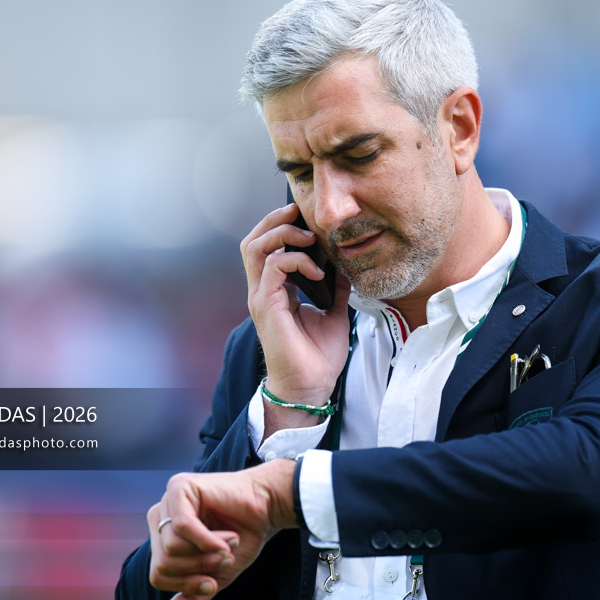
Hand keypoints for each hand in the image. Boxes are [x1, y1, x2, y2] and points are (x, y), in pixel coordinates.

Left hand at [148, 459, 296, 599]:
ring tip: (229, 543)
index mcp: (162, 537)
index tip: (214, 581)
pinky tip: (229, 538)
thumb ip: (192, 594)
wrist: (268, 509)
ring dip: (207, 553)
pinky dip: (207, 540)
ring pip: (171, 547)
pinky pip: (182, 526)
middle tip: (224, 558)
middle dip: (198, 569)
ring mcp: (167, 500)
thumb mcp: (214, 575)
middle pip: (162, 563)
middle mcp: (160, 517)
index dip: (187, 584)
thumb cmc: (243, 537)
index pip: (157, 575)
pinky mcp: (179, 487)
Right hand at [240, 204, 350, 428]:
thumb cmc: (319, 355)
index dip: (282, 227)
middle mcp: (263, 290)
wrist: (312, 385)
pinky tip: (315, 269)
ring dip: (282, 234)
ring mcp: (261, 297)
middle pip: (254, 241)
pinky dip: (295, 260)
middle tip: (299, 213)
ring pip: (255, 247)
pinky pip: (273, 267)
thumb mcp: (335, 312)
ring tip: (308, 238)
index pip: (267, 247)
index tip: (307, 220)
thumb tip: (346, 266)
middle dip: (275, 220)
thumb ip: (336, 287)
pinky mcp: (265, 306)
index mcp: (276, 290)